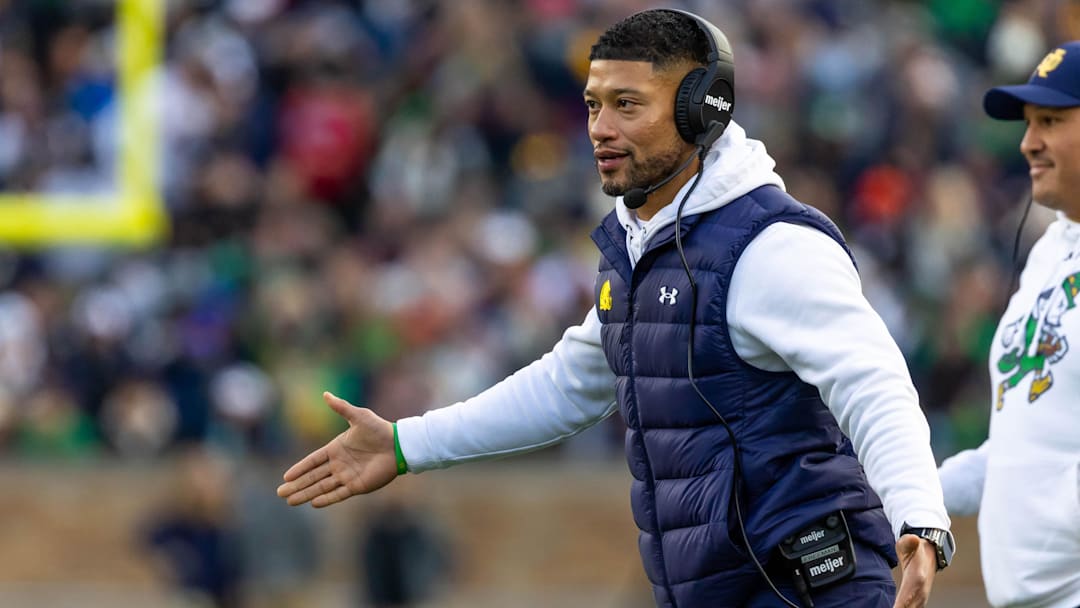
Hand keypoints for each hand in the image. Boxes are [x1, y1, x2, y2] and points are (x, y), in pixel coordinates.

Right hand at [277, 392, 397, 507]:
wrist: (398, 445)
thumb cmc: (379, 429)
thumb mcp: (358, 416)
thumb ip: (341, 407)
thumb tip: (325, 394)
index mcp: (336, 449)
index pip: (312, 461)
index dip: (299, 468)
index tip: (286, 477)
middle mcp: (339, 464)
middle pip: (313, 477)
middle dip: (297, 485)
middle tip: (280, 493)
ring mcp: (347, 476)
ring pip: (322, 487)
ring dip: (306, 494)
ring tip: (290, 501)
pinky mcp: (357, 486)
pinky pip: (338, 494)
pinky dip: (326, 499)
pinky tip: (313, 503)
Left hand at [893, 534, 937, 607]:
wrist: (930, 553)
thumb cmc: (915, 548)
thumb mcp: (910, 543)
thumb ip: (909, 542)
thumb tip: (913, 538)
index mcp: (916, 580)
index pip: (906, 598)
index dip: (900, 606)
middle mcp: (920, 593)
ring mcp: (919, 599)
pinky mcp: (916, 602)